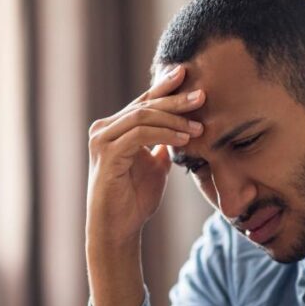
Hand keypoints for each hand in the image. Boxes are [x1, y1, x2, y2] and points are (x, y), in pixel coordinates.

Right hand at [85, 64, 205, 245]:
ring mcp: (102, 141)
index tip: (188, 76)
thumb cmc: (134, 201)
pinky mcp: (107, 154)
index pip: (143, 103)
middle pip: (144, 106)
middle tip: (202, 94)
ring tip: (199, 125)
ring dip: (174, 118)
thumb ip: (162, 147)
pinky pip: (140, 135)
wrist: (119, 229)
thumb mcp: (155, 168)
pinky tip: (184, 138)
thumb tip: (179, 132)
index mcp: (114, 129)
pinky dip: (164, 134)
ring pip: (142, 117)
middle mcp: (103, 130)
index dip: (165, 89)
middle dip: (175, 99)